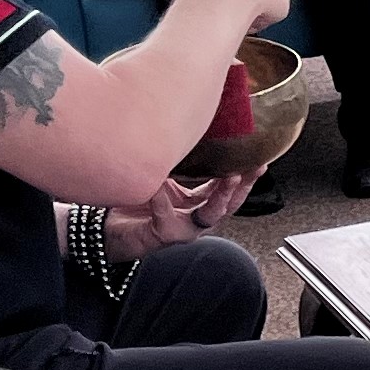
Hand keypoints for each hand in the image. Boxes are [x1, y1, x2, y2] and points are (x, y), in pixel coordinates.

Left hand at [108, 173, 253, 263]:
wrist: (113, 232)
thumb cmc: (137, 206)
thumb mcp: (162, 181)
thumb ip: (176, 166)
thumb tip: (184, 134)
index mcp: (199, 205)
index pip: (228, 190)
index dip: (245, 176)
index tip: (256, 159)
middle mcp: (197, 219)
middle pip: (230, 205)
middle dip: (243, 186)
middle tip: (253, 168)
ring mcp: (185, 230)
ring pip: (211, 214)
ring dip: (222, 195)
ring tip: (230, 177)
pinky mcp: (166, 235)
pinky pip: (166, 212)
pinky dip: (161, 196)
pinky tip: (158, 184)